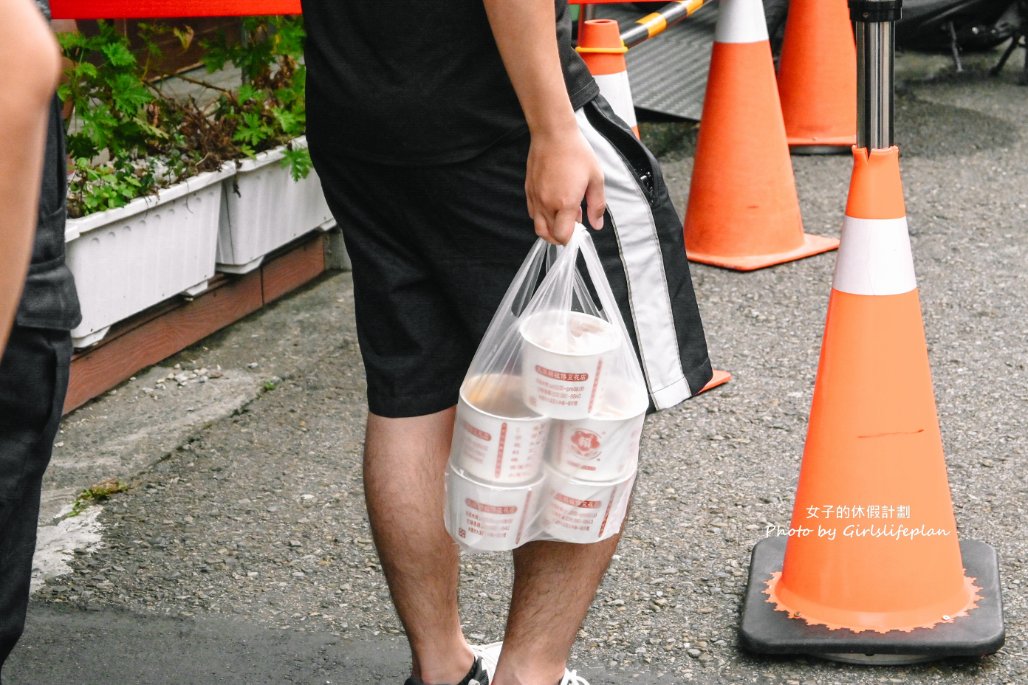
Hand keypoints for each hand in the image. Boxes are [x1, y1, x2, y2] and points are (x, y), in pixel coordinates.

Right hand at [525, 126, 605, 244]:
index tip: (578, 230)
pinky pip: (532, 213)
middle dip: (561, 235)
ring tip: (563, 217)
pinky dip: (542, 217)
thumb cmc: (576, 153)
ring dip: (550, 229)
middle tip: (572, 225)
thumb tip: (597, 225)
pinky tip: (553, 206)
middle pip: (549, 235)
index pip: (562, 236)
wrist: (553, 134)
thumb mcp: (596, 178)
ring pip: (538, 227)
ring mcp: (535, 198)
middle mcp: (547, 204)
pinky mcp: (529, 191)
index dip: (571, 238)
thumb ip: (597, 205)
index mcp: (566, 203)